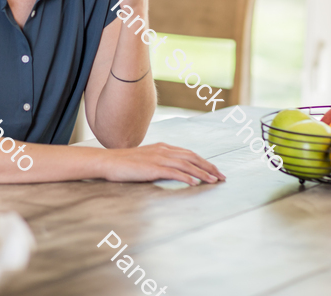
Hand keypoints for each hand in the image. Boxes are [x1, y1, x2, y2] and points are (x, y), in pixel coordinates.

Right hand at [100, 142, 224, 185]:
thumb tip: (172, 171)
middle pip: (192, 157)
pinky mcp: (152, 168)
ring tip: (214, 181)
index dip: (204, 162)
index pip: (189, 153)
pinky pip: (174, 172)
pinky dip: (187, 177)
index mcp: (163, 147)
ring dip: (202, 173)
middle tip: (222, 176)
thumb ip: (159, 162)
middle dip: (209, 167)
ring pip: (186, 164)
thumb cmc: (125, 164)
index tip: (215, 170)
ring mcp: (158, 158)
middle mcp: (163, 150)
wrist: (108, 162)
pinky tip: (195, 183)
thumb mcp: (146, 159)